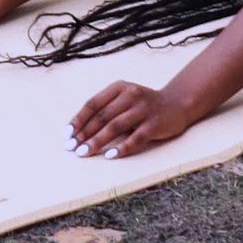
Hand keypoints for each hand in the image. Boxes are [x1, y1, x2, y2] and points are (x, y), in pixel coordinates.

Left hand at [70, 78, 192, 156]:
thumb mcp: (124, 99)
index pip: (93, 104)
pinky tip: (111, 155)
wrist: (176, 104)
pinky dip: (122, 147)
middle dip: (84, 133)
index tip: (67, 135)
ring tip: (85, 153)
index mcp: (118, 87)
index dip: (78, 119)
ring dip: (98, 141)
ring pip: (115, 126)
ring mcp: (142, 109)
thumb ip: (106, 109)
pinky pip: (135, 138)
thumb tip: (80, 131)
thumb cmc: (143, 105)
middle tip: (72, 148)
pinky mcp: (154, 124)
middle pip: (102, 116)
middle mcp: (129, 95)